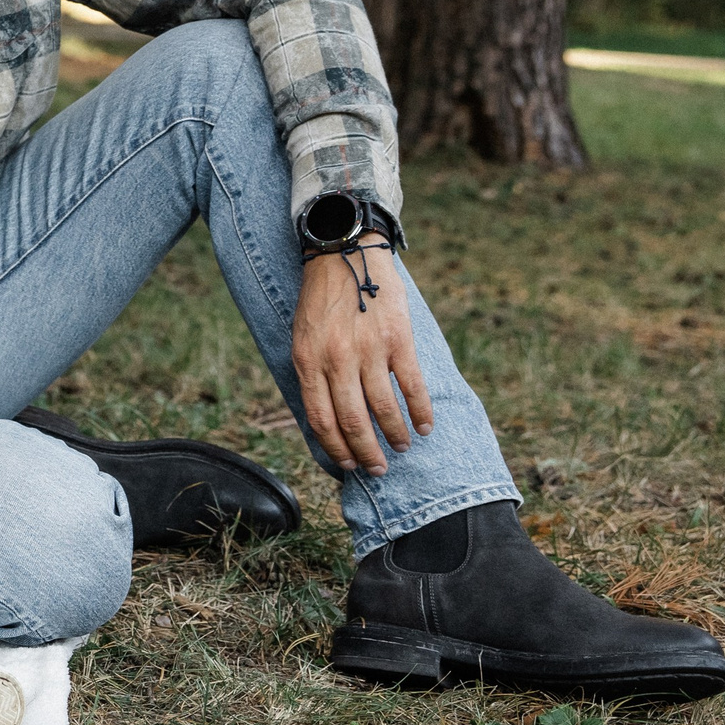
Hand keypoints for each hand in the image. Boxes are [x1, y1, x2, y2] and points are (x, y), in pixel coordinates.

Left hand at [292, 246, 433, 474]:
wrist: (344, 256)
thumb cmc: (321, 303)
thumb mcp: (301, 339)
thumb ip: (312, 375)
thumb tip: (326, 420)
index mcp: (308, 362)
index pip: (321, 420)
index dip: (336, 449)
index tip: (349, 465)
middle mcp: (336, 360)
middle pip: (353, 421)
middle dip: (367, 452)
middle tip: (379, 469)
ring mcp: (368, 350)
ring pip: (384, 408)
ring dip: (395, 435)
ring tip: (402, 448)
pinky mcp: (397, 339)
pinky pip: (412, 385)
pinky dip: (420, 411)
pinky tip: (424, 426)